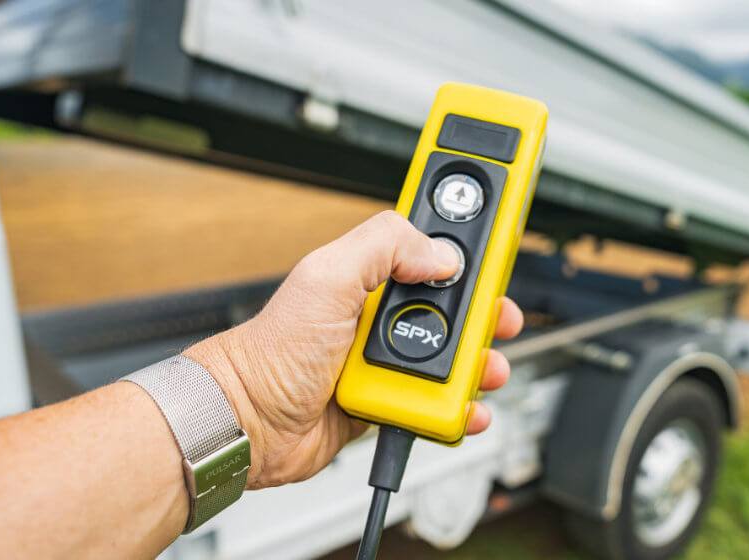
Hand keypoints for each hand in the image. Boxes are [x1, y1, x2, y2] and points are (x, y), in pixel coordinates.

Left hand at [185, 211, 523, 488]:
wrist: (250, 422)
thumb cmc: (272, 352)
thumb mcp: (327, 276)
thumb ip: (383, 246)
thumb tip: (440, 253)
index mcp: (371, 275)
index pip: (429, 247)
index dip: (465, 244)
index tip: (498, 243)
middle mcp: (382, 315)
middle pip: (456, 306)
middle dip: (485, 312)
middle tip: (499, 318)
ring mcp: (387, 361)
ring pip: (454, 359)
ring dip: (479, 365)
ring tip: (486, 370)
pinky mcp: (390, 401)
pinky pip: (438, 404)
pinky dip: (459, 408)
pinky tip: (465, 409)